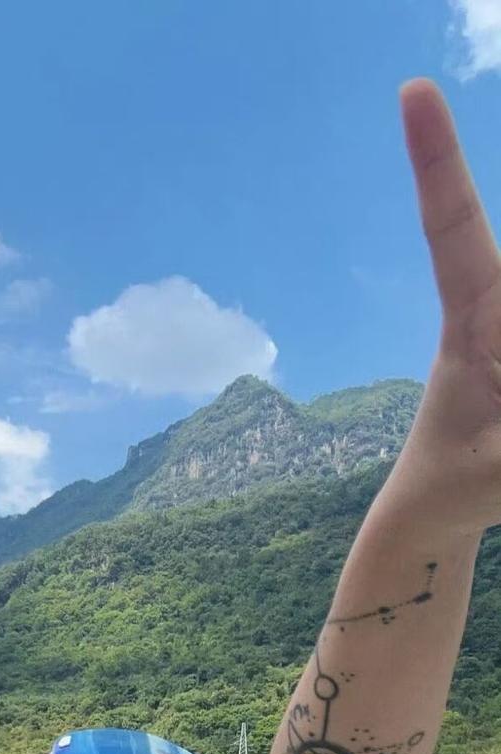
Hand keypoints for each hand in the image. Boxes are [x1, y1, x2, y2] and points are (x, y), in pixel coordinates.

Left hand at [395, 80, 500, 531]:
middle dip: (466, 269)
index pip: (452, 228)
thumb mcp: (492, 474)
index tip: (412, 90)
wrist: (435, 512)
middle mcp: (496, 305)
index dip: (437, 160)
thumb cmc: (456, 486)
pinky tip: (494, 422)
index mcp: (469, 322)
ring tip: (492, 424)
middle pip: (499, 262)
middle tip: (487, 403)